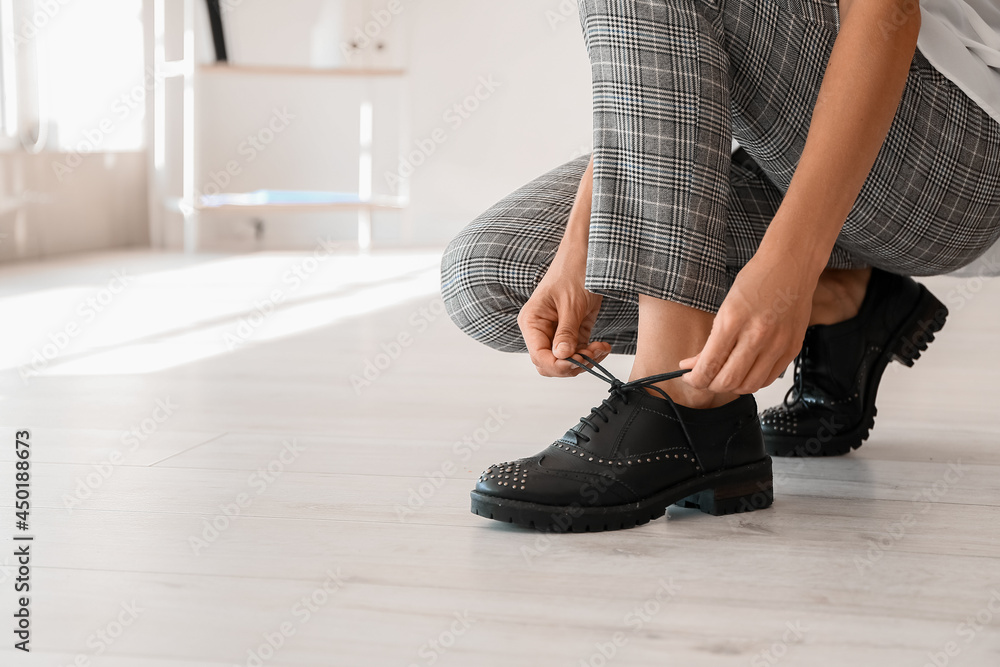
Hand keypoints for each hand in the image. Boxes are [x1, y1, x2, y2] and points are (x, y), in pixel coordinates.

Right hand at [518, 244, 611, 376]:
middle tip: (591, 355)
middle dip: (572, 365)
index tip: (578, 362)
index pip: (538, 355)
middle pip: (550, 363)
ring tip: (602, 348)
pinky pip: (579, 352)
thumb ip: (566, 332)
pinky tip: (603, 346)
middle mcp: (541, 330)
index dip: (557, 365)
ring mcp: (557, 332)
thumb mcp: (571, 303)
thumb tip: (562, 357)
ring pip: (566, 361)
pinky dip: (591, 353)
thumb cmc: (574, 271)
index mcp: (532, 322)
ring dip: (585, 360)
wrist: (589, 255)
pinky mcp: (573, 332)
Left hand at [679, 242, 819, 393]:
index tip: (688, 375)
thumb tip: (697, 365)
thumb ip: (714, 339)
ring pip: (749, 386)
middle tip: (703, 377)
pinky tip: (744, 371)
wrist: (791, 265)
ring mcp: (778, 344)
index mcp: (733, 321)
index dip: (695, 378)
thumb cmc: (756, 280)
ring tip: (723, 375)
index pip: (709, 366)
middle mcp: (757, 335)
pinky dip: (752, 381)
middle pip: (728, 382)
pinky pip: (768, 378)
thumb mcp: (725, 306)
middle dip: (709, 385)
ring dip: (731, 386)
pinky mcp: (792, 348)